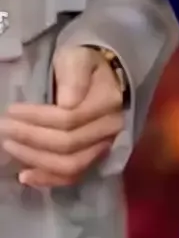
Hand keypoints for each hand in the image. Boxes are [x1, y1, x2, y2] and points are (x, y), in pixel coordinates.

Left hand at [0, 45, 124, 188]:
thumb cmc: (83, 67)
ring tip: (10, 146)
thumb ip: (74, 75)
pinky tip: (25, 176)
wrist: (102, 80)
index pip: (69, 118)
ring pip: (70, 166)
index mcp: (107, 101)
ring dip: (36, 159)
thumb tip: (67, 103)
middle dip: (31, 138)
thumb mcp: (77, 58)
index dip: (38, 118)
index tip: (11, 110)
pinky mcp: (94, 160)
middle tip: (4, 128)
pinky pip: (72, 177)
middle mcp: (110, 129)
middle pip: (68, 144)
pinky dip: (47, 179)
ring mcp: (104, 147)